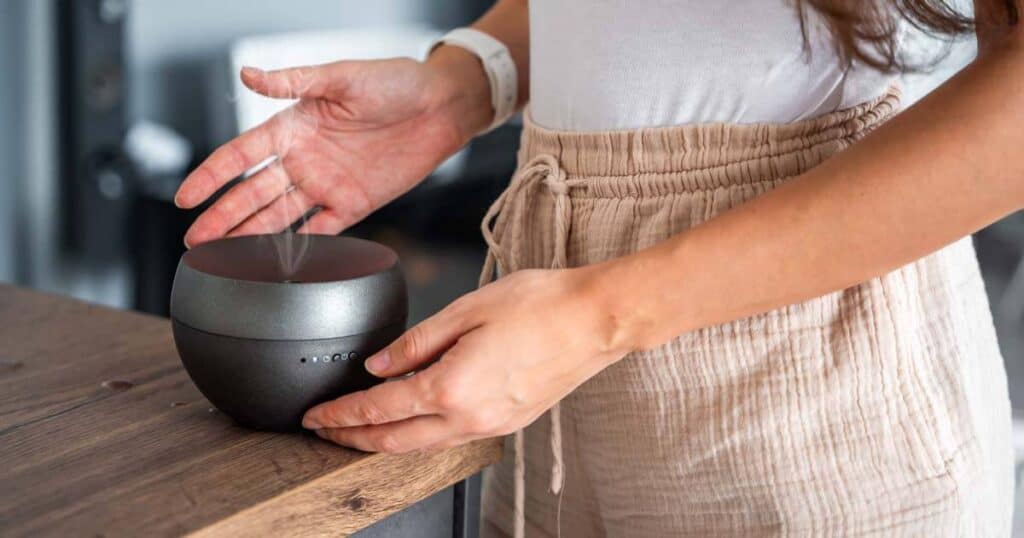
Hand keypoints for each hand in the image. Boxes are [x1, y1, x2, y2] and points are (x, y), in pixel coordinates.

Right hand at [175, 50, 490, 246]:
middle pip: (252, 194)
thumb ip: (294, 80)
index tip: (185, 197)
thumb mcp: (341, 76)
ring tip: (222, 257)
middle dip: (221, 218)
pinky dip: (299, 248)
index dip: (211, 176)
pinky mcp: (353, 203)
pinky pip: (320, 230)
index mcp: (292, 126)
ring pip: (278, 217)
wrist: (439, 107)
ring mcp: (326, 184)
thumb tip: (247, 73)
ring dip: (250, 237)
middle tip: (195, 242)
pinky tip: (275, 262)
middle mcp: (304, 158)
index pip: (240, 155)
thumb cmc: (394, 82)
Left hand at [301, 267, 633, 452]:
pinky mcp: (508, 422)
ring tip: (359, 432)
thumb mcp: (466, 310)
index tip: (315, 415)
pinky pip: (451, 439)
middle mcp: (468, 417)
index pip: (378, 409)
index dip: (339, 415)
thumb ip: (416, 341)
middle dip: (351, 439)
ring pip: (422, 447)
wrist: (595, 320)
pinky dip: (420, 437)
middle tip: (323, 431)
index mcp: (451, 387)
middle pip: (393, 441)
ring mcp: (491, 425)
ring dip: (384, 442)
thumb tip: (380, 364)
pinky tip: (413, 422)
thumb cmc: (540, 306)